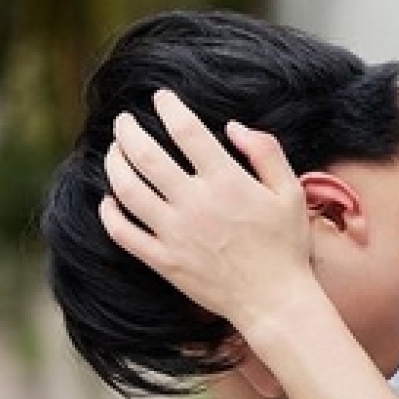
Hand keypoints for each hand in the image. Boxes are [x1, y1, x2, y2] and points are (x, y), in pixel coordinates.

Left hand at [99, 90, 312, 338]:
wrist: (273, 301)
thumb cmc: (286, 246)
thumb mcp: (290, 192)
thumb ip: (265, 151)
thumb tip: (232, 127)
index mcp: (226, 182)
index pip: (186, 131)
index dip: (169, 107)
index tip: (161, 97)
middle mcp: (194, 204)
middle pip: (146, 155)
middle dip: (128, 130)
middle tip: (123, 120)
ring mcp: (174, 234)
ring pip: (128, 190)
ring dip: (114, 164)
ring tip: (113, 152)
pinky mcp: (164, 261)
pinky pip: (124, 234)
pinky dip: (109, 214)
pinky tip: (108, 200)